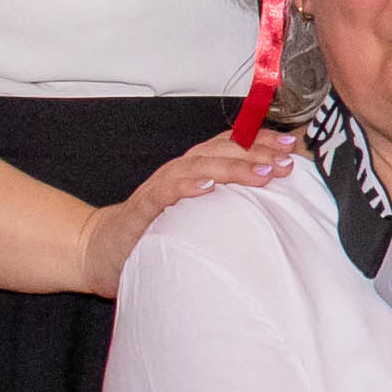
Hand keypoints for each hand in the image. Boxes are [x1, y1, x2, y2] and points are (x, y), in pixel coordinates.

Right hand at [76, 131, 296, 294]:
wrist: (100, 250)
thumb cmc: (152, 232)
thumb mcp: (195, 216)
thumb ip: (224, 205)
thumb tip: (271, 207)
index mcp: (193, 171)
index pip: (230, 146)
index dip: (260, 141)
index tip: (291, 145)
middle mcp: (178, 173)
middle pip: (220, 151)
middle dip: (256, 152)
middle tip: (286, 161)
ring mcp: (160, 189)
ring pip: (198, 166)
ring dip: (232, 166)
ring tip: (260, 172)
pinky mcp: (142, 209)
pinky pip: (165, 193)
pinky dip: (187, 186)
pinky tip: (208, 187)